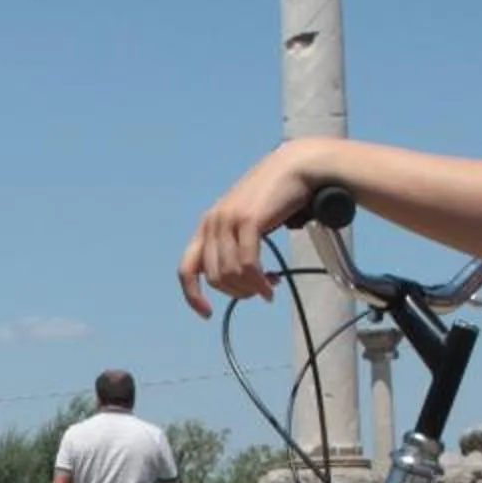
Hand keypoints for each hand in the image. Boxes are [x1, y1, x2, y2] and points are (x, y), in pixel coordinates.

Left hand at [178, 142, 325, 316]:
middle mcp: (211, 223)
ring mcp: (227, 220)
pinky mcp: (247, 221)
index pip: (186, 269)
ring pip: (231, 274)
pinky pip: (247, 265)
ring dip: (251, 288)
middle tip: (258, 293)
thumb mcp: (244, 221)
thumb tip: (233, 280)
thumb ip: (232, 245)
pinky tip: (272, 283)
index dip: (192, 296)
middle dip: (238, 293)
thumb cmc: (274, 197)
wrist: (295, 168)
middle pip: (215, 278)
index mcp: (206, 225)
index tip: (207, 314)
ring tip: (268, 287)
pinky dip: (259, 281)